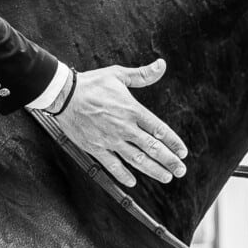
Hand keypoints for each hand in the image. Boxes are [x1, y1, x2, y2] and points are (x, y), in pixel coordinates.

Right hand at [53, 59, 188, 186]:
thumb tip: (162, 64)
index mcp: (132, 110)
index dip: (173, 142)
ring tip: (166, 177)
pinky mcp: (96, 148)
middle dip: (169, 160)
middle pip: (152, 148)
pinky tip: (132, 182)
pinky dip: (123, 175)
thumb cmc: (91, 83)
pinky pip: (112, 165)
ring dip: (153, 170)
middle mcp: (124, 127)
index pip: (159, 129)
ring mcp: (110, 139)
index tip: (183, 152)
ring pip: (136, 159)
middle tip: (181, 170)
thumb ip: (143, 74)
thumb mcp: (119, 75)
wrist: (64, 94)